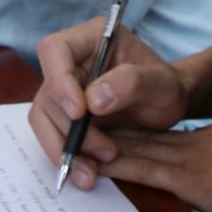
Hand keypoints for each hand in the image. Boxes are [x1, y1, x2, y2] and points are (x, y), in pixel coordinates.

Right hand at [31, 17, 188, 190]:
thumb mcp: (162, 84)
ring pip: (44, 118)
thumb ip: (133, 83)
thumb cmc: (167, 87)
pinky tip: (87, 172)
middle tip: (106, 151)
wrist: (167, 107)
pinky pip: (51, 135)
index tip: (80, 112)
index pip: (55, 50)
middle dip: (71, 129)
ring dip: (65, 148)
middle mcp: (69, 61)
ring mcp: (62, 89)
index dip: (59, 80)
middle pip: (48, 92)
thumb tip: (93, 100)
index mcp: (90, 38)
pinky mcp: (62, 114)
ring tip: (93, 172)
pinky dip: (66, 157)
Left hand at [100, 116, 211, 211]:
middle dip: (127, 132)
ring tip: (87, 139)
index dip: (160, 133)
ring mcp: (197, 158)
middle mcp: (208, 139)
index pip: (188, 134)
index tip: (143, 132)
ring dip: (114, 144)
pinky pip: (144, 169)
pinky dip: (119, 165)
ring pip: (144, 147)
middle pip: (158, 134)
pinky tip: (98, 163)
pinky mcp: (188, 179)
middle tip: (98, 125)